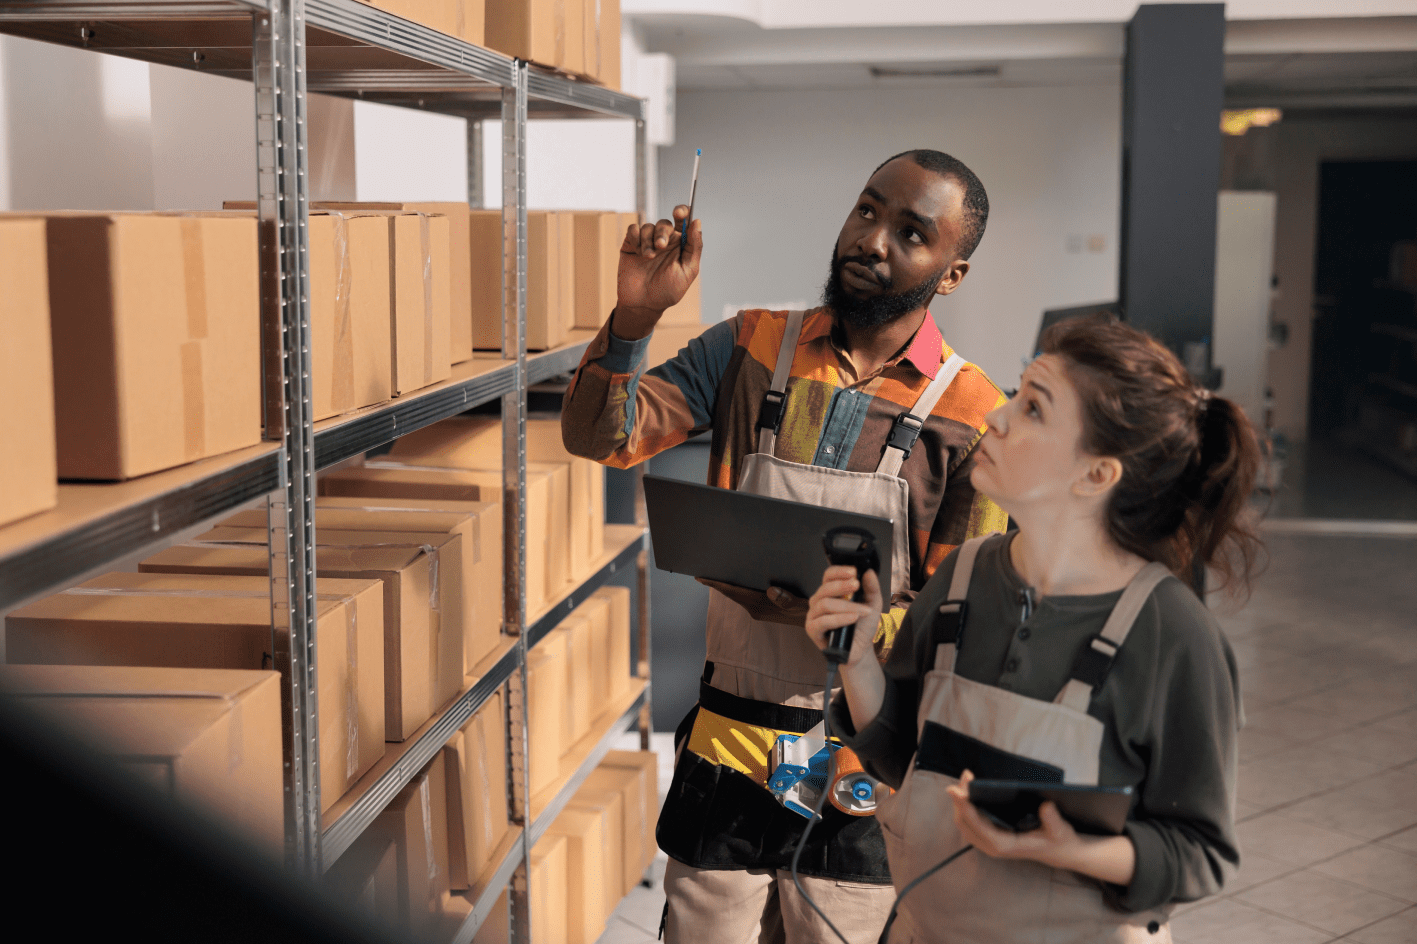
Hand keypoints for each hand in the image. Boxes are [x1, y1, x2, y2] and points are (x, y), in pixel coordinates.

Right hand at [613, 205, 702, 339]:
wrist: (643, 304)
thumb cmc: (668, 291)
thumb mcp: (688, 271)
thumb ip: (694, 247)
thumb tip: (697, 222)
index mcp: (680, 245)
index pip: (683, 221)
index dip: (683, 212)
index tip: (679, 213)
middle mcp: (664, 242)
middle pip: (664, 223)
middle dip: (663, 231)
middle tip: (660, 246)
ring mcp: (647, 243)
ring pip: (648, 226)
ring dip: (648, 240)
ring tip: (648, 257)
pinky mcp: (631, 245)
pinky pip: (633, 230)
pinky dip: (635, 237)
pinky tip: (638, 252)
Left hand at [696, 577, 806, 625]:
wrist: (813, 622)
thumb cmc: (806, 610)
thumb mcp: (799, 604)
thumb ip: (785, 599)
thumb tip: (771, 590)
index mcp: (760, 606)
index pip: (734, 592)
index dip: (717, 584)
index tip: (701, 577)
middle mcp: (755, 609)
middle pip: (731, 593)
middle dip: (716, 583)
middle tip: (702, 573)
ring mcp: (758, 610)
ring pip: (736, 595)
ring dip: (725, 587)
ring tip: (713, 576)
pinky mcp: (761, 609)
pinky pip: (744, 597)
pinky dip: (735, 589)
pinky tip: (733, 583)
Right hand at [804, 566, 880, 668]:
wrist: (861, 649)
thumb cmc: (862, 626)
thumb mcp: (873, 604)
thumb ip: (872, 588)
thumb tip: (869, 572)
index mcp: (830, 592)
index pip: (828, 576)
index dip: (839, 571)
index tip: (853, 572)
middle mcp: (819, 601)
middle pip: (825, 588)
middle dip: (842, 585)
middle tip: (856, 585)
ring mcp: (814, 615)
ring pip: (825, 604)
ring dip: (846, 606)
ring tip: (863, 610)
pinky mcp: (812, 630)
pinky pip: (823, 621)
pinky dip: (840, 619)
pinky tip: (853, 618)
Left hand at [946, 771, 1079, 868]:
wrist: (1061, 851)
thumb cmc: (1059, 840)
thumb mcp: (1061, 830)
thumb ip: (1053, 820)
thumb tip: (1045, 806)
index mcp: (1005, 846)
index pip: (978, 826)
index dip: (965, 808)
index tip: (956, 791)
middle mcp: (993, 846)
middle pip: (965, 822)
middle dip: (960, 799)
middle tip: (965, 776)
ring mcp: (990, 843)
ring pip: (964, 822)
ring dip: (961, 801)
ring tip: (966, 778)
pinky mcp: (991, 836)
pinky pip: (970, 822)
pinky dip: (966, 806)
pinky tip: (970, 790)